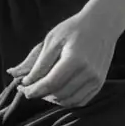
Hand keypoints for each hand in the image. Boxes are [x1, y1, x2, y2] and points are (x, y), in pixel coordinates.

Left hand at [8, 7, 122, 107]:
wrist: (103, 24)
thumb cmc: (75, 28)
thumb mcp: (52, 40)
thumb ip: (37, 62)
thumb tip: (22, 80)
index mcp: (75, 60)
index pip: (50, 84)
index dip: (33, 90)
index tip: (21, 88)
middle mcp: (88, 73)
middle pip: (58, 94)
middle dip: (40, 94)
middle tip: (29, 87)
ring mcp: (96, 80)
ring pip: (69, 101)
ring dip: (52, 99)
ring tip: (42, 89)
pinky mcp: (99, 83)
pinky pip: (80, 101)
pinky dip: (66, 101)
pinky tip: (57, 92)